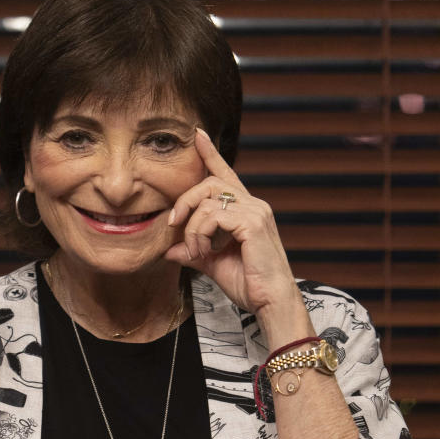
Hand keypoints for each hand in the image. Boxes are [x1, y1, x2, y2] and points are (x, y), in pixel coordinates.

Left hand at [164, 129, 301, 322]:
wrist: (271, 302)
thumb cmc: (249, 285)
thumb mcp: (214, 265)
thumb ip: (193, 253)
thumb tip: (168, 251)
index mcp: (247, 211)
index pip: (226, 175)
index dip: (211, 154)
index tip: (197, 136)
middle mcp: (254, 205)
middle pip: (210, 183)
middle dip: (185, 201)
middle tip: (172, 224)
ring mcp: (255, 211)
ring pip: (208, 200)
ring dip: (192, 227)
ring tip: (195, 251)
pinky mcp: (253, 223)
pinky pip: (213, 216)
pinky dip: (200, 234)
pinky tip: (204, 252)